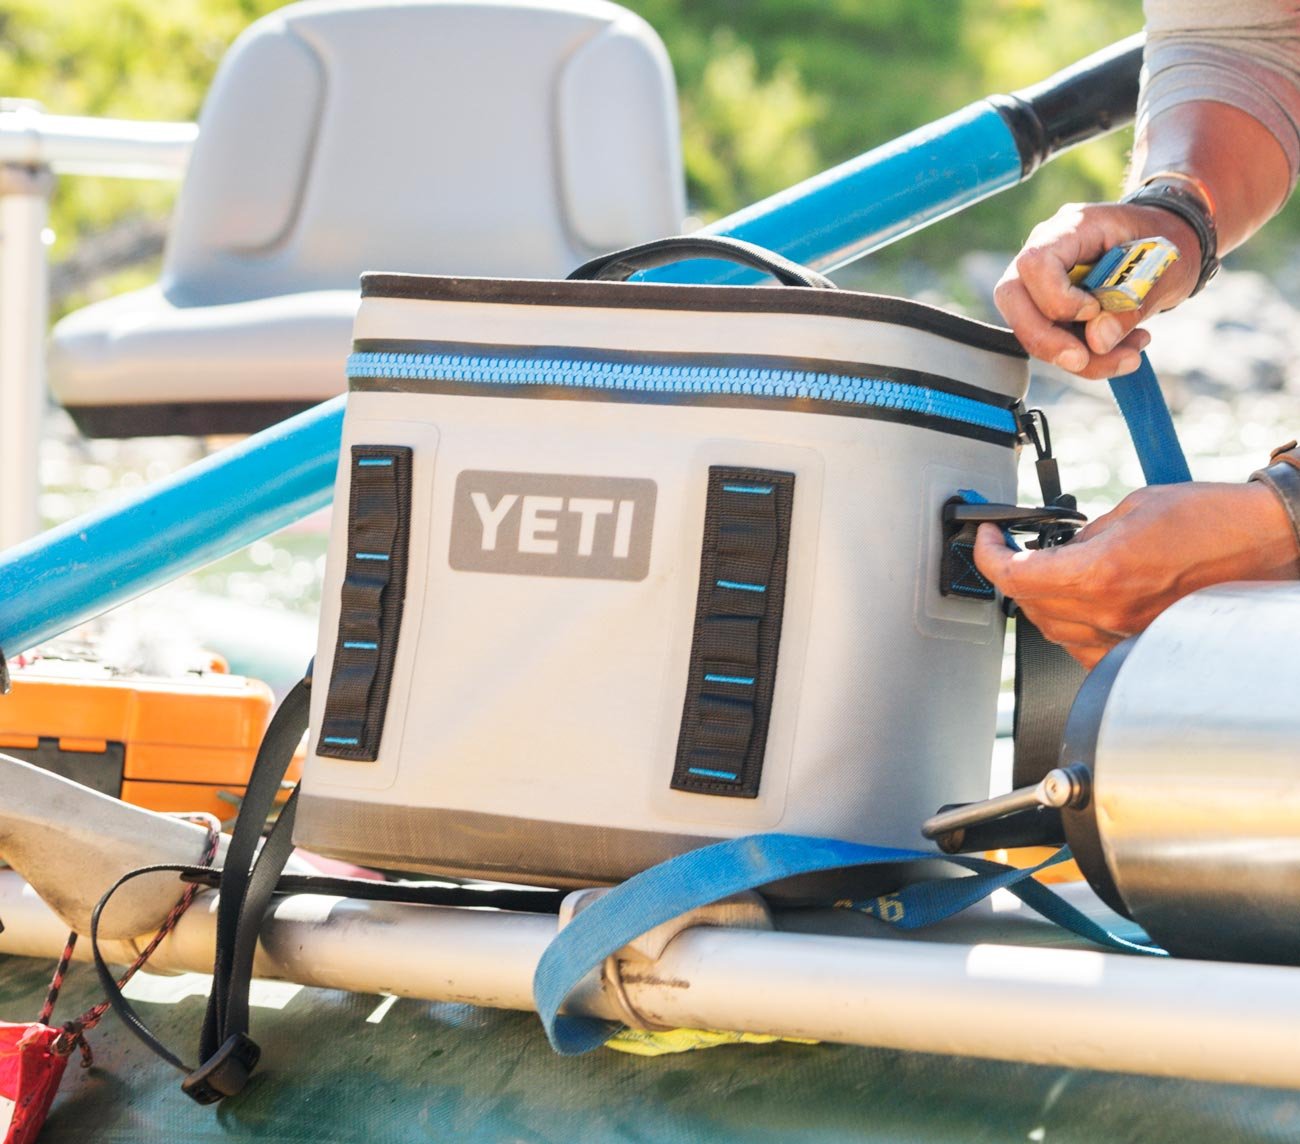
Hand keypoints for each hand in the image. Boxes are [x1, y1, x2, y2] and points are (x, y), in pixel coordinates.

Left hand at [973, 482, 1298, 667]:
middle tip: (1014, 547)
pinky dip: (1069, 625)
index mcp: (1101, 573)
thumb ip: (1085, 536)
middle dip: (1012, 572)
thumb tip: (1056, 549)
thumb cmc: (1215, 520)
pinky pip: (1083, 648)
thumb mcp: (1133, 507)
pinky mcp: (1142, 646)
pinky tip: (1076, 602)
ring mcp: (1126, 635)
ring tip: (1048, 569)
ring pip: (1052, 628)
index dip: (988, 555)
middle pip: (1028, 604)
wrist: (1268, 543)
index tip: (986, 538)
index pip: (1015, 576)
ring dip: (1038, 599)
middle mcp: (1110, 612)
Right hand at [994, 202, 1201, 379]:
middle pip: (1013, 298)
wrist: (1170, 242)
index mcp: (1074, 227)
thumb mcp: (1164, 269)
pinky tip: (1121, 351)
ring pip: (1028, 328)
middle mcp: (1046, 250)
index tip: (1093, 312)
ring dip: (1075, 357)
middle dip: (1044, 339)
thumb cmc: (1166, 242)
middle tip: (1082, 360)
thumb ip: (1132, 303)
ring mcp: (1042, 281)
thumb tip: (1097, 341)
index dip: (1056, 297)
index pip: (1036, 263)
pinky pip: (1051, 341)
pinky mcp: (1049, 308)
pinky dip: (1085, 358)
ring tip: (1128, 356)